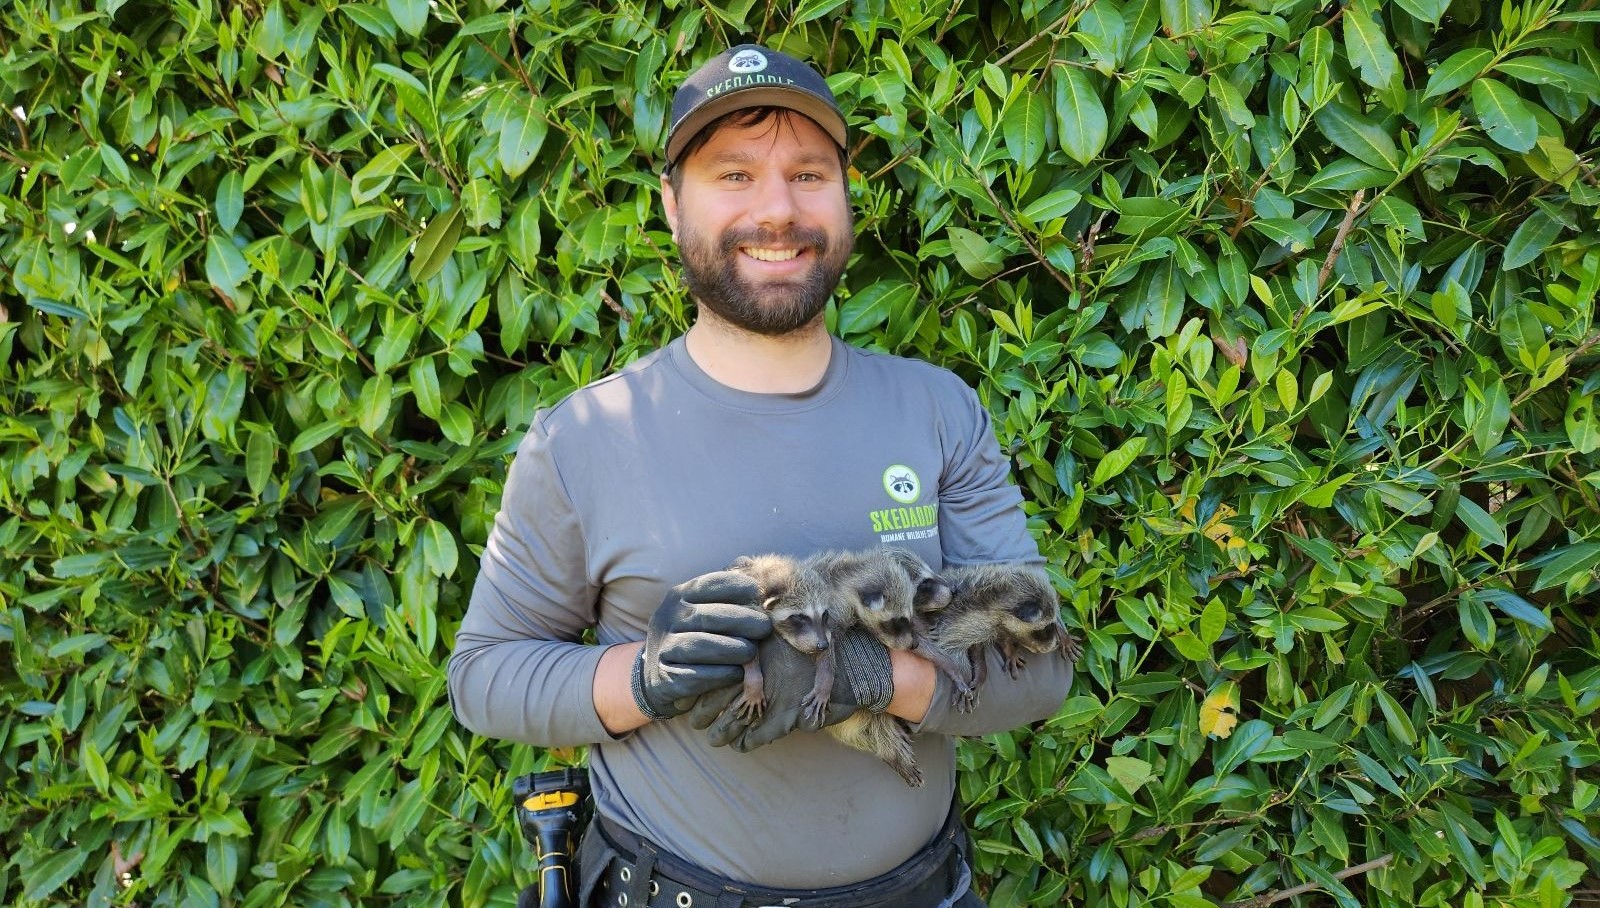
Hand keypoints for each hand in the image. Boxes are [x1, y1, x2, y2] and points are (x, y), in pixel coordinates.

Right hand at [631, 572, 771, 720]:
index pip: (707, 584)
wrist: (660, 679)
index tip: (759, 593)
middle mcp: (667, 618)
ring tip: (752, 652)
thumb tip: (747, 562)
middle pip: (707, 616)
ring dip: (732, 649)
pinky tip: (736, 673)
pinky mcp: (665, 679)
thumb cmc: (693, 637)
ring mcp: (663, 649)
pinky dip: (720, 674)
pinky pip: (696, 675)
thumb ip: (724, 589)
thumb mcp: (702, 609)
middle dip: (742, 620)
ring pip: (700, 645)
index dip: (736, 586)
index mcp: (679, 596)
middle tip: (765, 627)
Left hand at [686, 627, 892, 751]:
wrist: (857, 663)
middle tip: (693, 720)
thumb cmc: (821, 640)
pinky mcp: (785, 719)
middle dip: (699, 714)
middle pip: (712, 698)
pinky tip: (741, 745)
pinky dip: (745, 744)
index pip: (710, 669)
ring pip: (729, 723)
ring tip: (713, 737)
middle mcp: (756, 671)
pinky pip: (755, 738)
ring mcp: (770, 697)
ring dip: (718, 733)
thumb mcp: (789, 623)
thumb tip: (731, 620)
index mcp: (752, 647)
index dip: (696, 684)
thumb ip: (760, 627)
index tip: (689, 693)